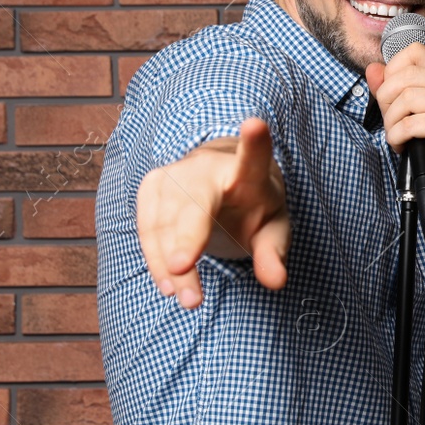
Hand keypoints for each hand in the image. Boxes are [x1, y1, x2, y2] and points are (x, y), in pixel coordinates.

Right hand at [135, 116, 290, 306]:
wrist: (223, 183)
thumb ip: (274, 254)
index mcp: (249, 172)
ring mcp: (176, 174)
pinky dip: (156, 258)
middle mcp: (208, 167)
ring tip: (188, 300)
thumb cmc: (254, 208)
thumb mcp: (273, 229)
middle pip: (195, 199)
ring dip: (170, 262)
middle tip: (183, 270)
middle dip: (187, 235)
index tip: (255, 124)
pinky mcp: (152, 187)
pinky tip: (169, 284)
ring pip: (166, 220)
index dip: (254, 142)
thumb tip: (276, 282)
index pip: (253, 156)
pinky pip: (147, 227)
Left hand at [366, 43, 424, 209]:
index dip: (393, 70)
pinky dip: (396, 137)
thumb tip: (372, 69)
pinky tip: (403, 145)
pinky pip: (408, 123)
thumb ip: (393, 88)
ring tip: (397, 135)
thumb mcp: (415, 111)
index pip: (414, 51)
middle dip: (386, 99)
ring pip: (405, 98)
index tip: (391, 95)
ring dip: (391, 122)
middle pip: (405, 75)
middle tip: (391, 121)